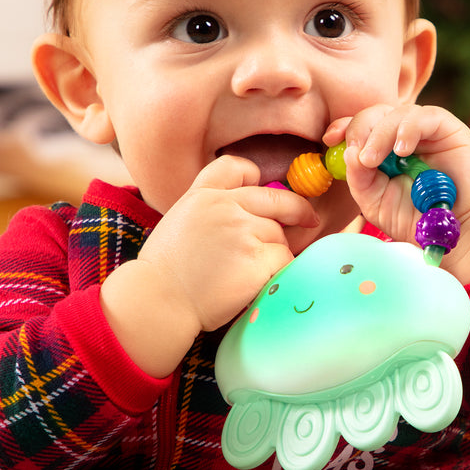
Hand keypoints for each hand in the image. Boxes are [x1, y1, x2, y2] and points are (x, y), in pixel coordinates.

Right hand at [100, 156, 317, 375]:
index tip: (265, 190)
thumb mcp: (179, 221)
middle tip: (309, 220)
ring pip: (280, 236)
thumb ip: (210, 209)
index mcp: (204, 195)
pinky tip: (260, 282)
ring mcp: (243, 232)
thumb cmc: (166, 272)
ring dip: (276, 252)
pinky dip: (279, 272)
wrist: (159, 302)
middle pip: (276, 200)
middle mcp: (225, 207)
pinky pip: (285, 260)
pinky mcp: (257, 260)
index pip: (238, 167)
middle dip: (297, 211)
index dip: (256, 176)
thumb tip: (246, 213)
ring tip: (251, 271)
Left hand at [324, 104, 469, 283]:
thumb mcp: (375, 203)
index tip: (329, 140)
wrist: (456, 231)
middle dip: (359, 130)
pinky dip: (408, 129)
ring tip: (374, 160)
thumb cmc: (415, 218)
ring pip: (395, 113)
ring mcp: (424, 131)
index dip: (343, 127)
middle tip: (359, 157)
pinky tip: (403, 150)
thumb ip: (359, 179)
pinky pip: (424, 116)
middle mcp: (400, 136)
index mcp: (381, 150)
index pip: (358, 127)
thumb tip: (349, 153)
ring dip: (379, 133)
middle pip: (373, 114)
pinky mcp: (447, 128)